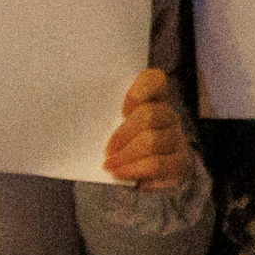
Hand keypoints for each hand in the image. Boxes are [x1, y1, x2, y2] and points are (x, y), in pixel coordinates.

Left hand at [103, 67, 198, 189]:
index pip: (155, 79)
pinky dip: (136, 171)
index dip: (139, 90)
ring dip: (127, 157)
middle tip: (107, 151)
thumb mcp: (110, 121)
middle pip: (149, 115)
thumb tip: (74, 113)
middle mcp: (168, 114)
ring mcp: (177, 138)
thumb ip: (103, 112)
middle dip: (123, 134)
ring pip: (153, 142)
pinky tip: (122, 175)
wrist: (143, 169)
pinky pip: (158, 166)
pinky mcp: (180, 162)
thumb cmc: (120, 140)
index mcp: (151, 97)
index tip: (121, 109)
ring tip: (110, 166)